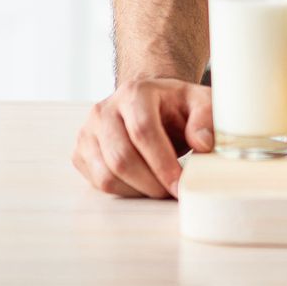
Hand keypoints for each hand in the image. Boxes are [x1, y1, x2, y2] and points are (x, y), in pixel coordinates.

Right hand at [72, 76, 211, 198]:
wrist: (148, 104)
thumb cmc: (176, 106)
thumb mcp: (200, 102)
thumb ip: (206, 118)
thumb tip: (202, 144)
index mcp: (134, 92)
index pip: (143, 131)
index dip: (162, 163)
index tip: (180, 184)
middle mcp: (104, 110)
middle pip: (121, 158)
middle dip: (151, 184)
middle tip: (173, 193)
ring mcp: (88, 132)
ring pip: (106, 175)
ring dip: (137, 191)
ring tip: (160, 189)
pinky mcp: (80, 153)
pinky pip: (98, 183)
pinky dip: (124, 192)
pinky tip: (143, 185)